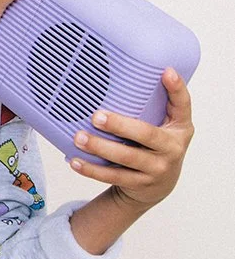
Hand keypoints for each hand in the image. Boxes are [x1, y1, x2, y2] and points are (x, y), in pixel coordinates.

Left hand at [70, 68, 194, 210]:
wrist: (158, 187)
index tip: (166, 71)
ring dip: (100, 147)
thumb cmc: (156, 145)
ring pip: (126, 158)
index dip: (176, 88)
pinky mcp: (140, 184)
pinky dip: (92, 170)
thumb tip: (121, 73)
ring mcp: (157, 169)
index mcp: (180, 128)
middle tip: (96, 116)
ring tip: (79, 137)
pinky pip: (113, 176)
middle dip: (120, 125)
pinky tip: (76, 161)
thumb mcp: (164, 125)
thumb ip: (153, 105)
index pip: (183, 105)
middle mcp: (172, 148)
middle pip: (146, 134)